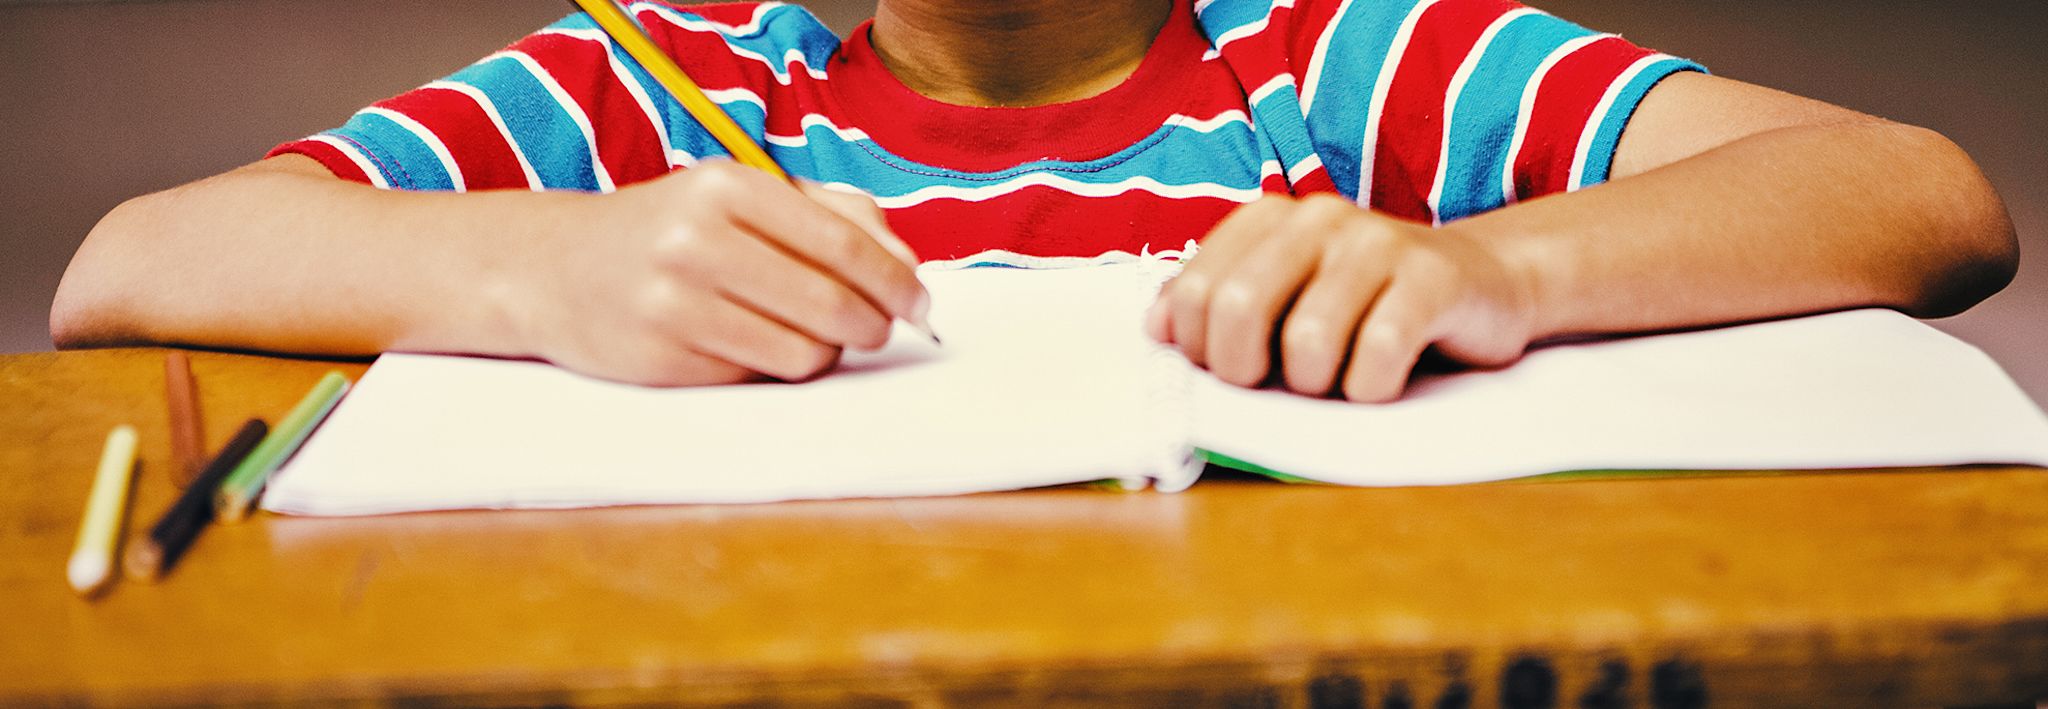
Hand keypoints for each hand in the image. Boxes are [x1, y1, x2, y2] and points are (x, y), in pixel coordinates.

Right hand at [518, 161, 926, 385]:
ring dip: (824, 352)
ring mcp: (674, 305)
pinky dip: (771, 366)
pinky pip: (758, 377)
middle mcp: (696, 242)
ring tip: (804, 332)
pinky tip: (747, 342)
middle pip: (832, 305)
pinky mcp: (662, 360)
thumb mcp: (742, 197)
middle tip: (879, 328)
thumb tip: (908, 267)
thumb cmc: (671, 230)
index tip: (919, 302)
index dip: (895, 281)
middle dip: (873, 325)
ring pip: (803, 353)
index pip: (842, 242)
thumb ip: (833, 216)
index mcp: (725, 187)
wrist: (555, 269)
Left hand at [1146, 194, 1538, 401]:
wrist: (1480, 285)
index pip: (1197, 291)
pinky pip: (1379, 352)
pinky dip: (1370, 388)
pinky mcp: (1433, 278)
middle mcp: (1319, 219)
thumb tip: (1158, 327)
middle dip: (1246, 371)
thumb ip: (1218, 306)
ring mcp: (1378, 242)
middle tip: (1276, 385)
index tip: (1231, 369)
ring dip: (1316, 385)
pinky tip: (1381, 380)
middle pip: (1239, 308)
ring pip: (1308, 342)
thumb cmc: (1366, 305)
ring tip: (1337, 377)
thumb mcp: (1286, 298)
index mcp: (1271, 219)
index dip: (1201, 349)